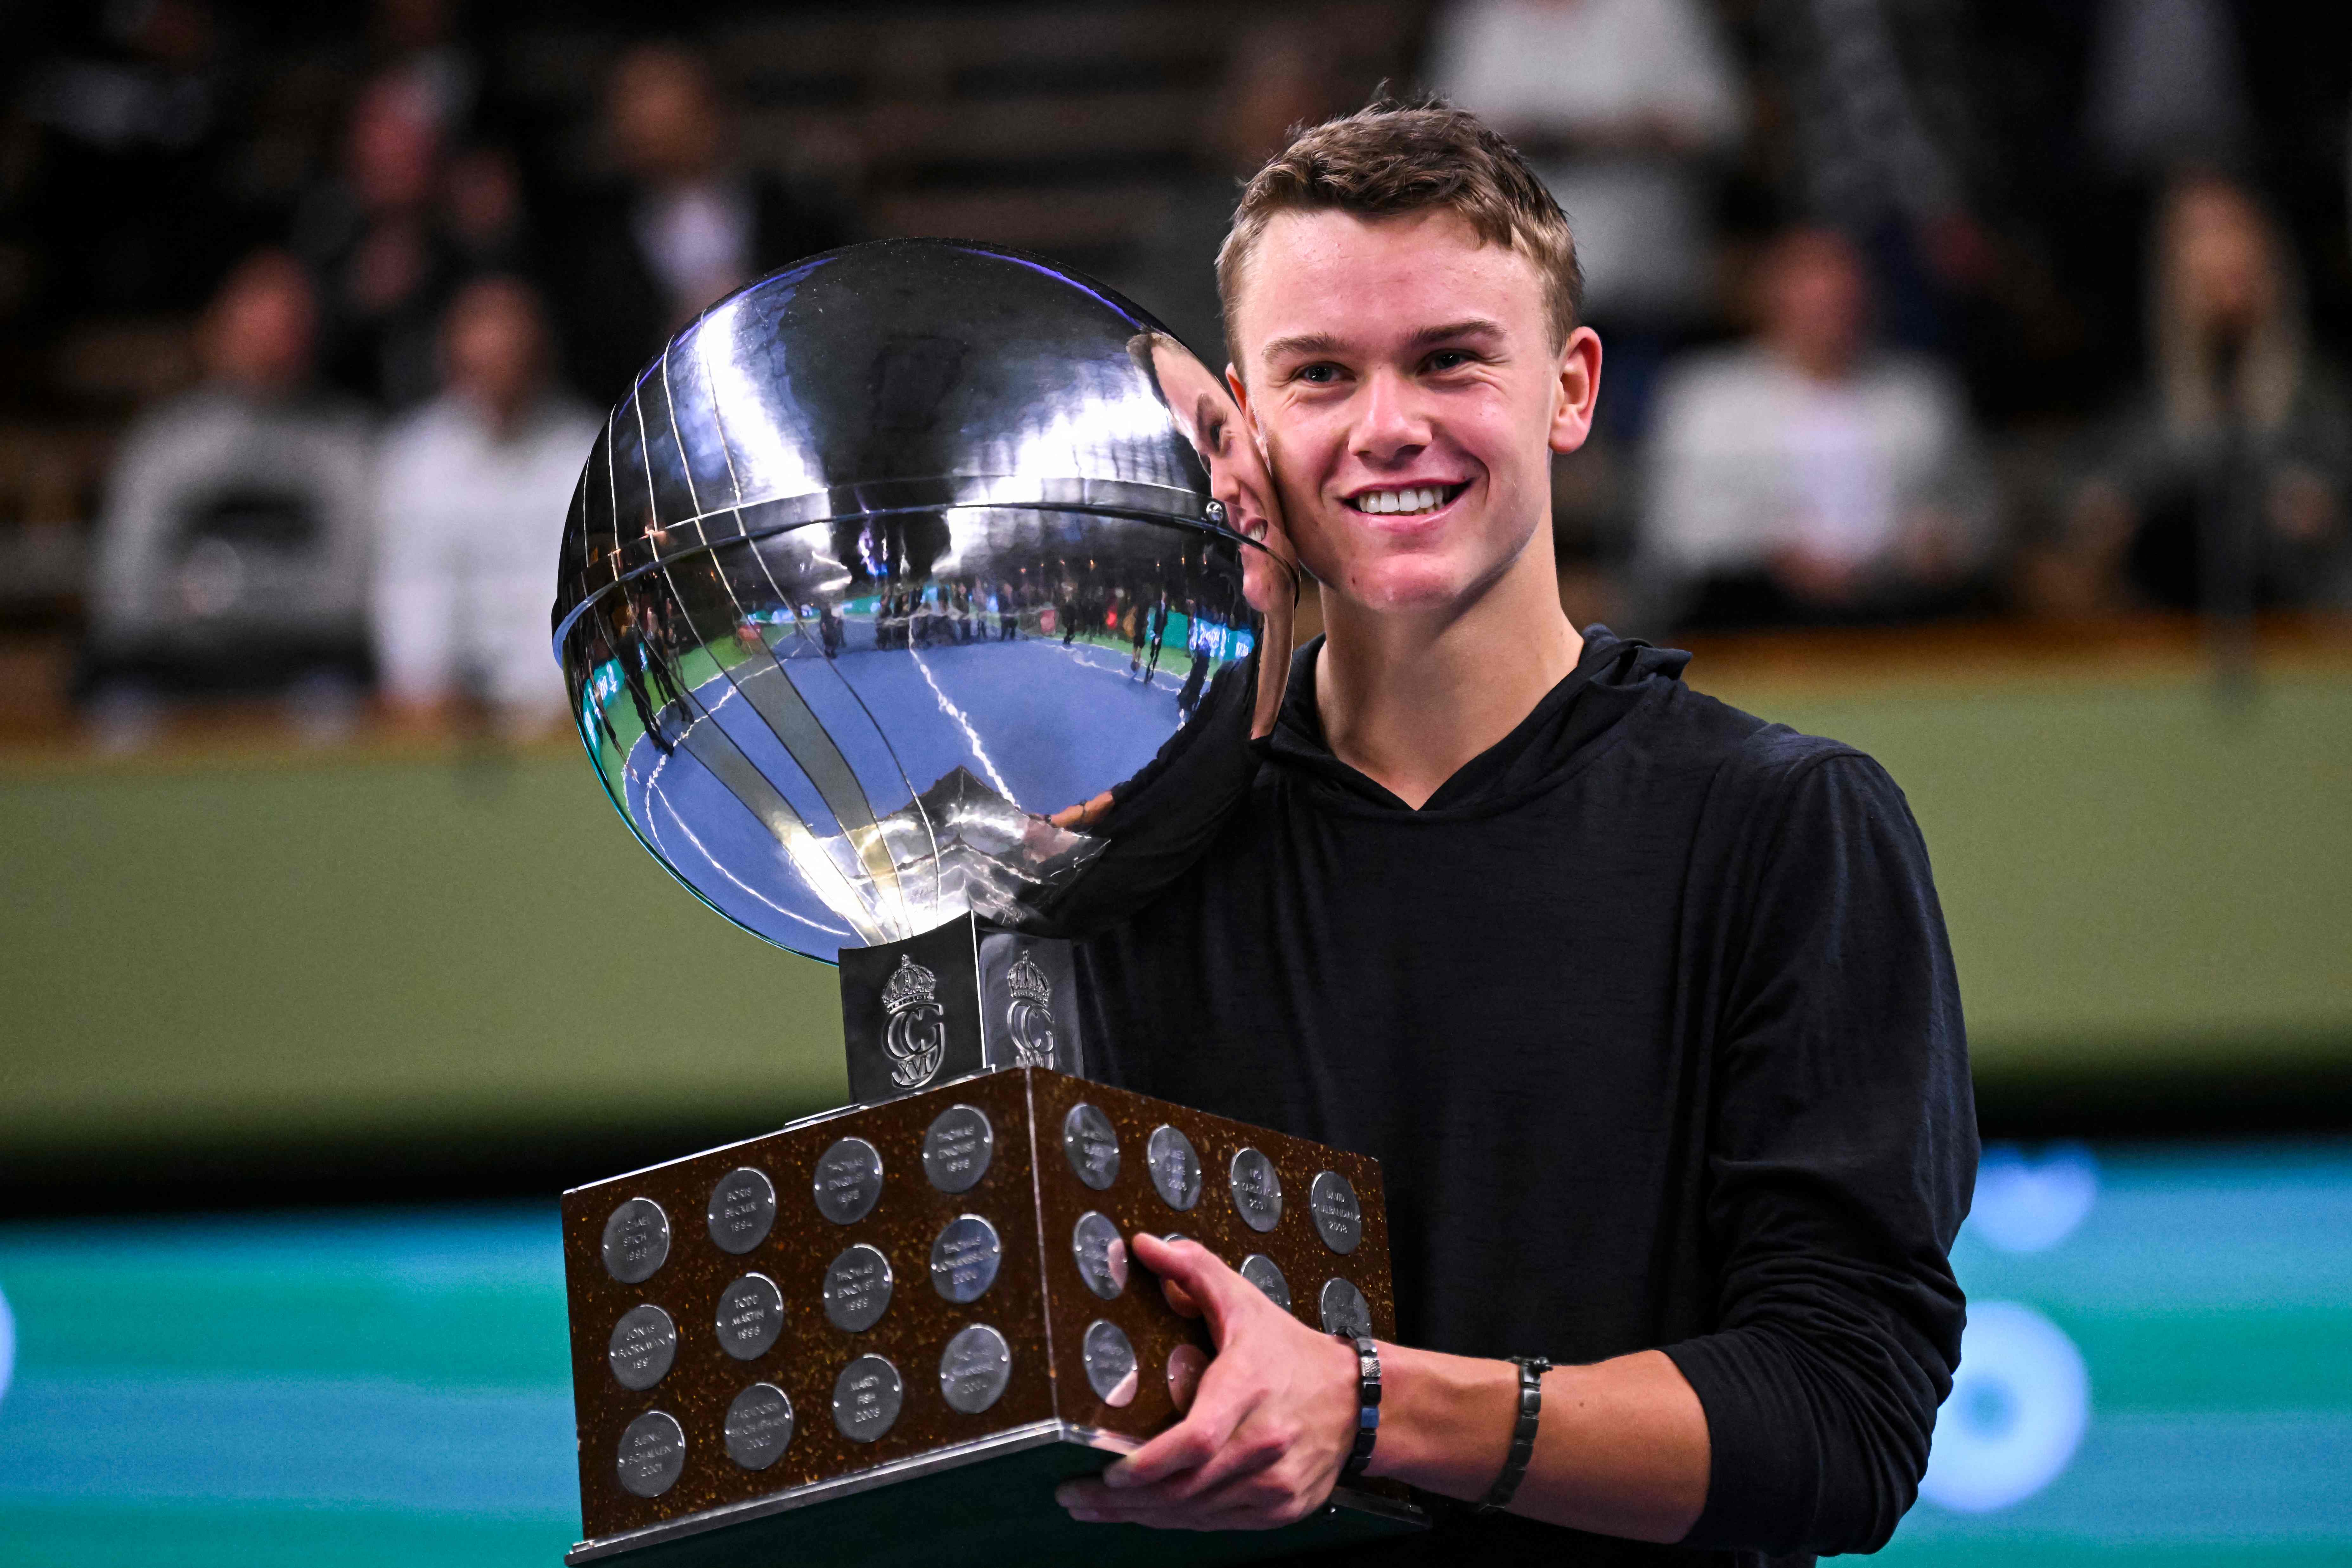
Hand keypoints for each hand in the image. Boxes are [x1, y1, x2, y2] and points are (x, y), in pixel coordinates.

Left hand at [1055, 1233, 1360, 1529]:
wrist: (1359, 1400)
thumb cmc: (1291, 1350)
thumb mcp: (1244, 1300)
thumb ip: (1193, 1269)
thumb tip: (1143, 1244)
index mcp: (1248, 1390)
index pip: (1196, 1440)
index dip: (1148, 1464)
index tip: (1108, 1471)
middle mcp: (1263, 1443)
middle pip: (1184, 1487)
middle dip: (1122, 1500)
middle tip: (1073, 1495)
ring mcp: (1274, 1483)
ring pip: (1195, 1513)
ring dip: (1140, 1516)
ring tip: (1093, 1508)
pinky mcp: (1280, 1508)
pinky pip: (1218, 1523)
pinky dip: (1178, 1521)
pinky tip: (1144, 1514)